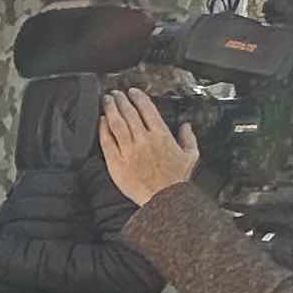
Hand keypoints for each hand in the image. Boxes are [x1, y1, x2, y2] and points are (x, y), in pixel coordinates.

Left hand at [97, 88, 200, 204]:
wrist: (163, 200)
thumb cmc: (176, 181)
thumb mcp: (191, 157)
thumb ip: (189, 139)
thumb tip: (187, 126)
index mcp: (161, 136)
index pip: (147, 109)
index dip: (138, 97)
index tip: (133, 92)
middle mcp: (143, 140)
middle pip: (129, 112)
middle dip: (121, 99)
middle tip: (116, 93)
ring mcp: (128, 150)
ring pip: (116, 123)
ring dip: (110, 109)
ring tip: (107, 100)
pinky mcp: (116, 161)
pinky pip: (107, 140)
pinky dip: (103, 128)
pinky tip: (101, 121)